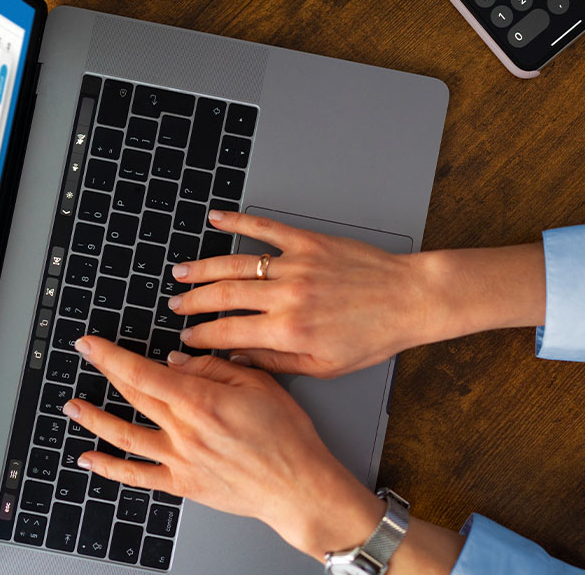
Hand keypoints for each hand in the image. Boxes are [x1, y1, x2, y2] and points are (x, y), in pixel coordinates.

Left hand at [63, 336, 383, 559]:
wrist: (299, 486)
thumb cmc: (288, 437)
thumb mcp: (259, 383)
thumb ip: (214, 368)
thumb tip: (176, 363)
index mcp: (201, 401)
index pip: (143, 372)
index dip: (111, 355)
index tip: (91, 343)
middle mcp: (184, 431)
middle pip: (132, 396)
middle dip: (104, 372)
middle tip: (85, 356)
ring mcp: (179, 460)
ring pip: (124, 435)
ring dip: (93, 418)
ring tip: (72, 405)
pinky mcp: (183, 483)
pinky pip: (137, 476)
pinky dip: (109, 468)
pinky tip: (89, 459)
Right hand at [169, 211, 438, 377]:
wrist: (409, 299)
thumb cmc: (373, 336)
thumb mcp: (324, 366)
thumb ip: (277, 364)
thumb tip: (241, 361)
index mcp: (289, 330)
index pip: (229, 332)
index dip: (201, 336)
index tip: (186, 339)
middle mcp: (288, 295)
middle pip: (224, 295)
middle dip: (193, 302)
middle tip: (174, 304)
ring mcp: (297, 264)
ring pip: (237, 263)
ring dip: (203, 267)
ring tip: (181, 272)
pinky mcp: (309, 242)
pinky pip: (266, 229)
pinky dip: (238, 221)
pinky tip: (216, 219)